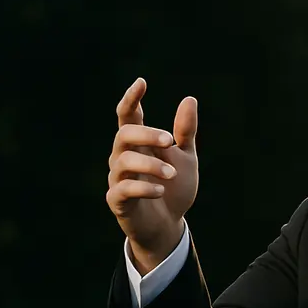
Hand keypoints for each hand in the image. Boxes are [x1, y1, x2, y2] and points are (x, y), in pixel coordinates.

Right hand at [106, 78, 198, 272]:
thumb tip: (190, 99)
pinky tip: (160, 190)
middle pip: (124, 134)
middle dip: (147, 135)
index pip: (128, 116)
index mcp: (139, 143)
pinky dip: (143, 187)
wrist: (169, 224)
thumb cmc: (174, 188)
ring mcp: (118, 179)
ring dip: (151, 165)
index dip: (131, 99)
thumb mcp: (186, 158)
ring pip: (123, 162)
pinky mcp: (118, 201)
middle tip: (170, 141)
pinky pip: (123, 190)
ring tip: (172, 175)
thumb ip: (185, 132)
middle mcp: (123, 157)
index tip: (142, 83)